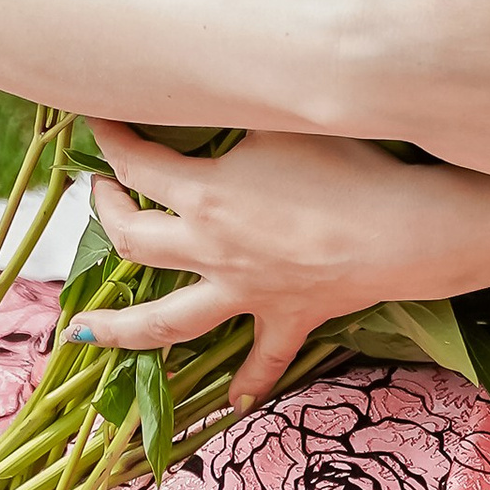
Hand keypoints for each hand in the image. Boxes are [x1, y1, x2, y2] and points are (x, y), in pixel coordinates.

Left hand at [74, 126, 489, 402]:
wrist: (404, 229)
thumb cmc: (348, 164)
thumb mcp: (282, 120)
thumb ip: (238, 110)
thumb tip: (210, 90)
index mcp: (204, 196)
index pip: (134, 164)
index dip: (108, 138)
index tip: (97, 116)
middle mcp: (212, 250)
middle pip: (135, 241)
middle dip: (107, 215)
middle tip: (98, 196)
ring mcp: (246, 290)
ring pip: (169, 321)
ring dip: (122, 329)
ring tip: (85, 334)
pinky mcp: (288, 315)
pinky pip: (264, 357)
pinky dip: (249, 380)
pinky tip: (233, 400)